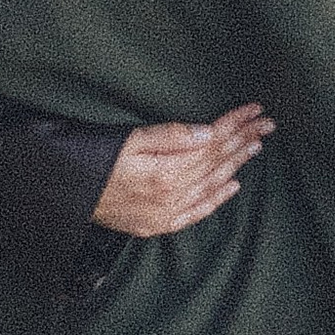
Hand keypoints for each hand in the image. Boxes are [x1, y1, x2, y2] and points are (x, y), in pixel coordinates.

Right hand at [92, 105, 272, 239]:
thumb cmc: (92, 162)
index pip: (211, 142)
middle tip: (267, 123)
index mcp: (167, 171)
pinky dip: (217, 199)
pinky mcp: (158, 224)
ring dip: (236, 164)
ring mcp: (167, 212)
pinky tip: (233, 186)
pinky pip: (196, 212)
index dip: (235, 124)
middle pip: (216, 162)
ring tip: (256, 146)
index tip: (255, 110)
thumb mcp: (128, 139)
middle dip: (244, 140)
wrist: (66, 199)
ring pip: (212, 184)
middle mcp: (172, 195)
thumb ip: (170, 136)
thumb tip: (207, 132)